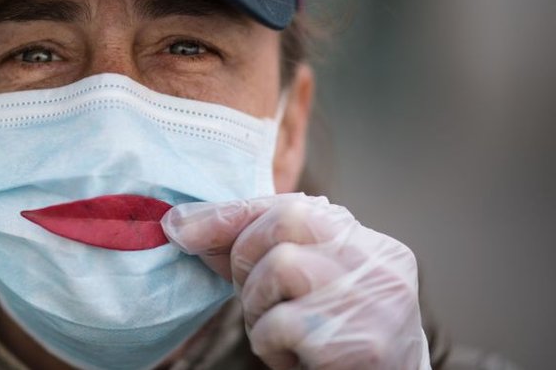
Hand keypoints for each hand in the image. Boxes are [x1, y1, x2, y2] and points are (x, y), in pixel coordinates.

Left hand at [161, 193, 430, 369]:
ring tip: (280, 337)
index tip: (182, 228)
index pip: (294, 205)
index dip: (231, 215)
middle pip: (285, 222)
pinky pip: (283, 324)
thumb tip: (180, 224)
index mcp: (366, 243)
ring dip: (259, 309)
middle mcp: (379, 261)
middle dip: (247, 261)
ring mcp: (374, 298)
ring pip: (281, 266)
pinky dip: (271, 346)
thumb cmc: (328, 342)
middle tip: (257, 304)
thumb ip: (253, 252)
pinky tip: (295, 360)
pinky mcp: (362, 340)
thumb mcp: (296, 288)